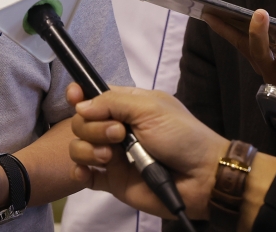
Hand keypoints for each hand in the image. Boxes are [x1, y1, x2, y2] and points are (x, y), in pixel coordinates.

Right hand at [65, 83, 226, 219]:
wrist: (202, 178)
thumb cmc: (182, 136)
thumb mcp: (150, 108)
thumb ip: (112, 102)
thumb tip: (80, 106)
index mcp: (125, 107)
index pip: (92, 97)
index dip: (79, 95)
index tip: (74, 96)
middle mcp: (114, 129)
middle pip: (81, 122)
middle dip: (94, 127)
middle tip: (119, 134)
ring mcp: (111, 155)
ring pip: (78, 147)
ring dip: (88, 149)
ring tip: (111, 157)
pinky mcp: (111, 180)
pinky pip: (83, 175)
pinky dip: (79, 172)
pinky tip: (87, 171)